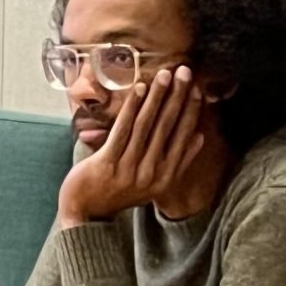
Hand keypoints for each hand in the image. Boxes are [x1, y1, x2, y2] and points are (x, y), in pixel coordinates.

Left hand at [58, 66, 206, 225]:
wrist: (86, 213)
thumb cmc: (119, 191)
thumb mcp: (154, 182)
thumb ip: (178, 161)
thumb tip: (199, 136)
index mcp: (166, 177)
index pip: (183, 137)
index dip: (191, 111)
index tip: (198, 88)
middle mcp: (152, 173)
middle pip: (168, 127)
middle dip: (177, 97)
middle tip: (184, 72)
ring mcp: (129, 169)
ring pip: (146, 126)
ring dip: (157, 97)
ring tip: (164, 75)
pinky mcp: (108, 163)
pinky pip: (122, 130)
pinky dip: (131, 108)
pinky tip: (139, 89)